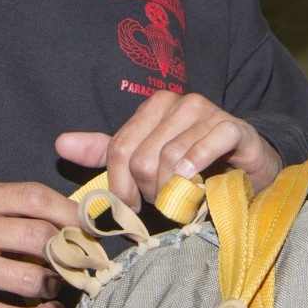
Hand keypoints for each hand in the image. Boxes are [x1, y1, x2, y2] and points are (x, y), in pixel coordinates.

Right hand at [0, 181, 74, 307]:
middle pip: (40, 237)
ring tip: (59, 286)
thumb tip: (64, 215)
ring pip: (31, 279)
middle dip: (71, 252)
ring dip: (56, 287)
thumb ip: (5, 205)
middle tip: (83, 261)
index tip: (90, 226)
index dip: (71, 213)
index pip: (34, 197)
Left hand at [55, 91, 282, 207]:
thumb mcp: (144, 160)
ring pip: (171, 157)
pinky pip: (206, 147)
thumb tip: (61, 144)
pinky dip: (196, 170)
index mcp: (154, 106)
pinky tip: (196, 182)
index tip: (131, 204)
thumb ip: (105, 152)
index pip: (119, 149)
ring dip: (173, 189)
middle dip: (150, 190)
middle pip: (143, 157)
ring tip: (182, 198)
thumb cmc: (192, 167)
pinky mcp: (233, 127)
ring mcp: (208, 112)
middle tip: (163, 201)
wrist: (245, 170)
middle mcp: (179, 103)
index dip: (121, 185)